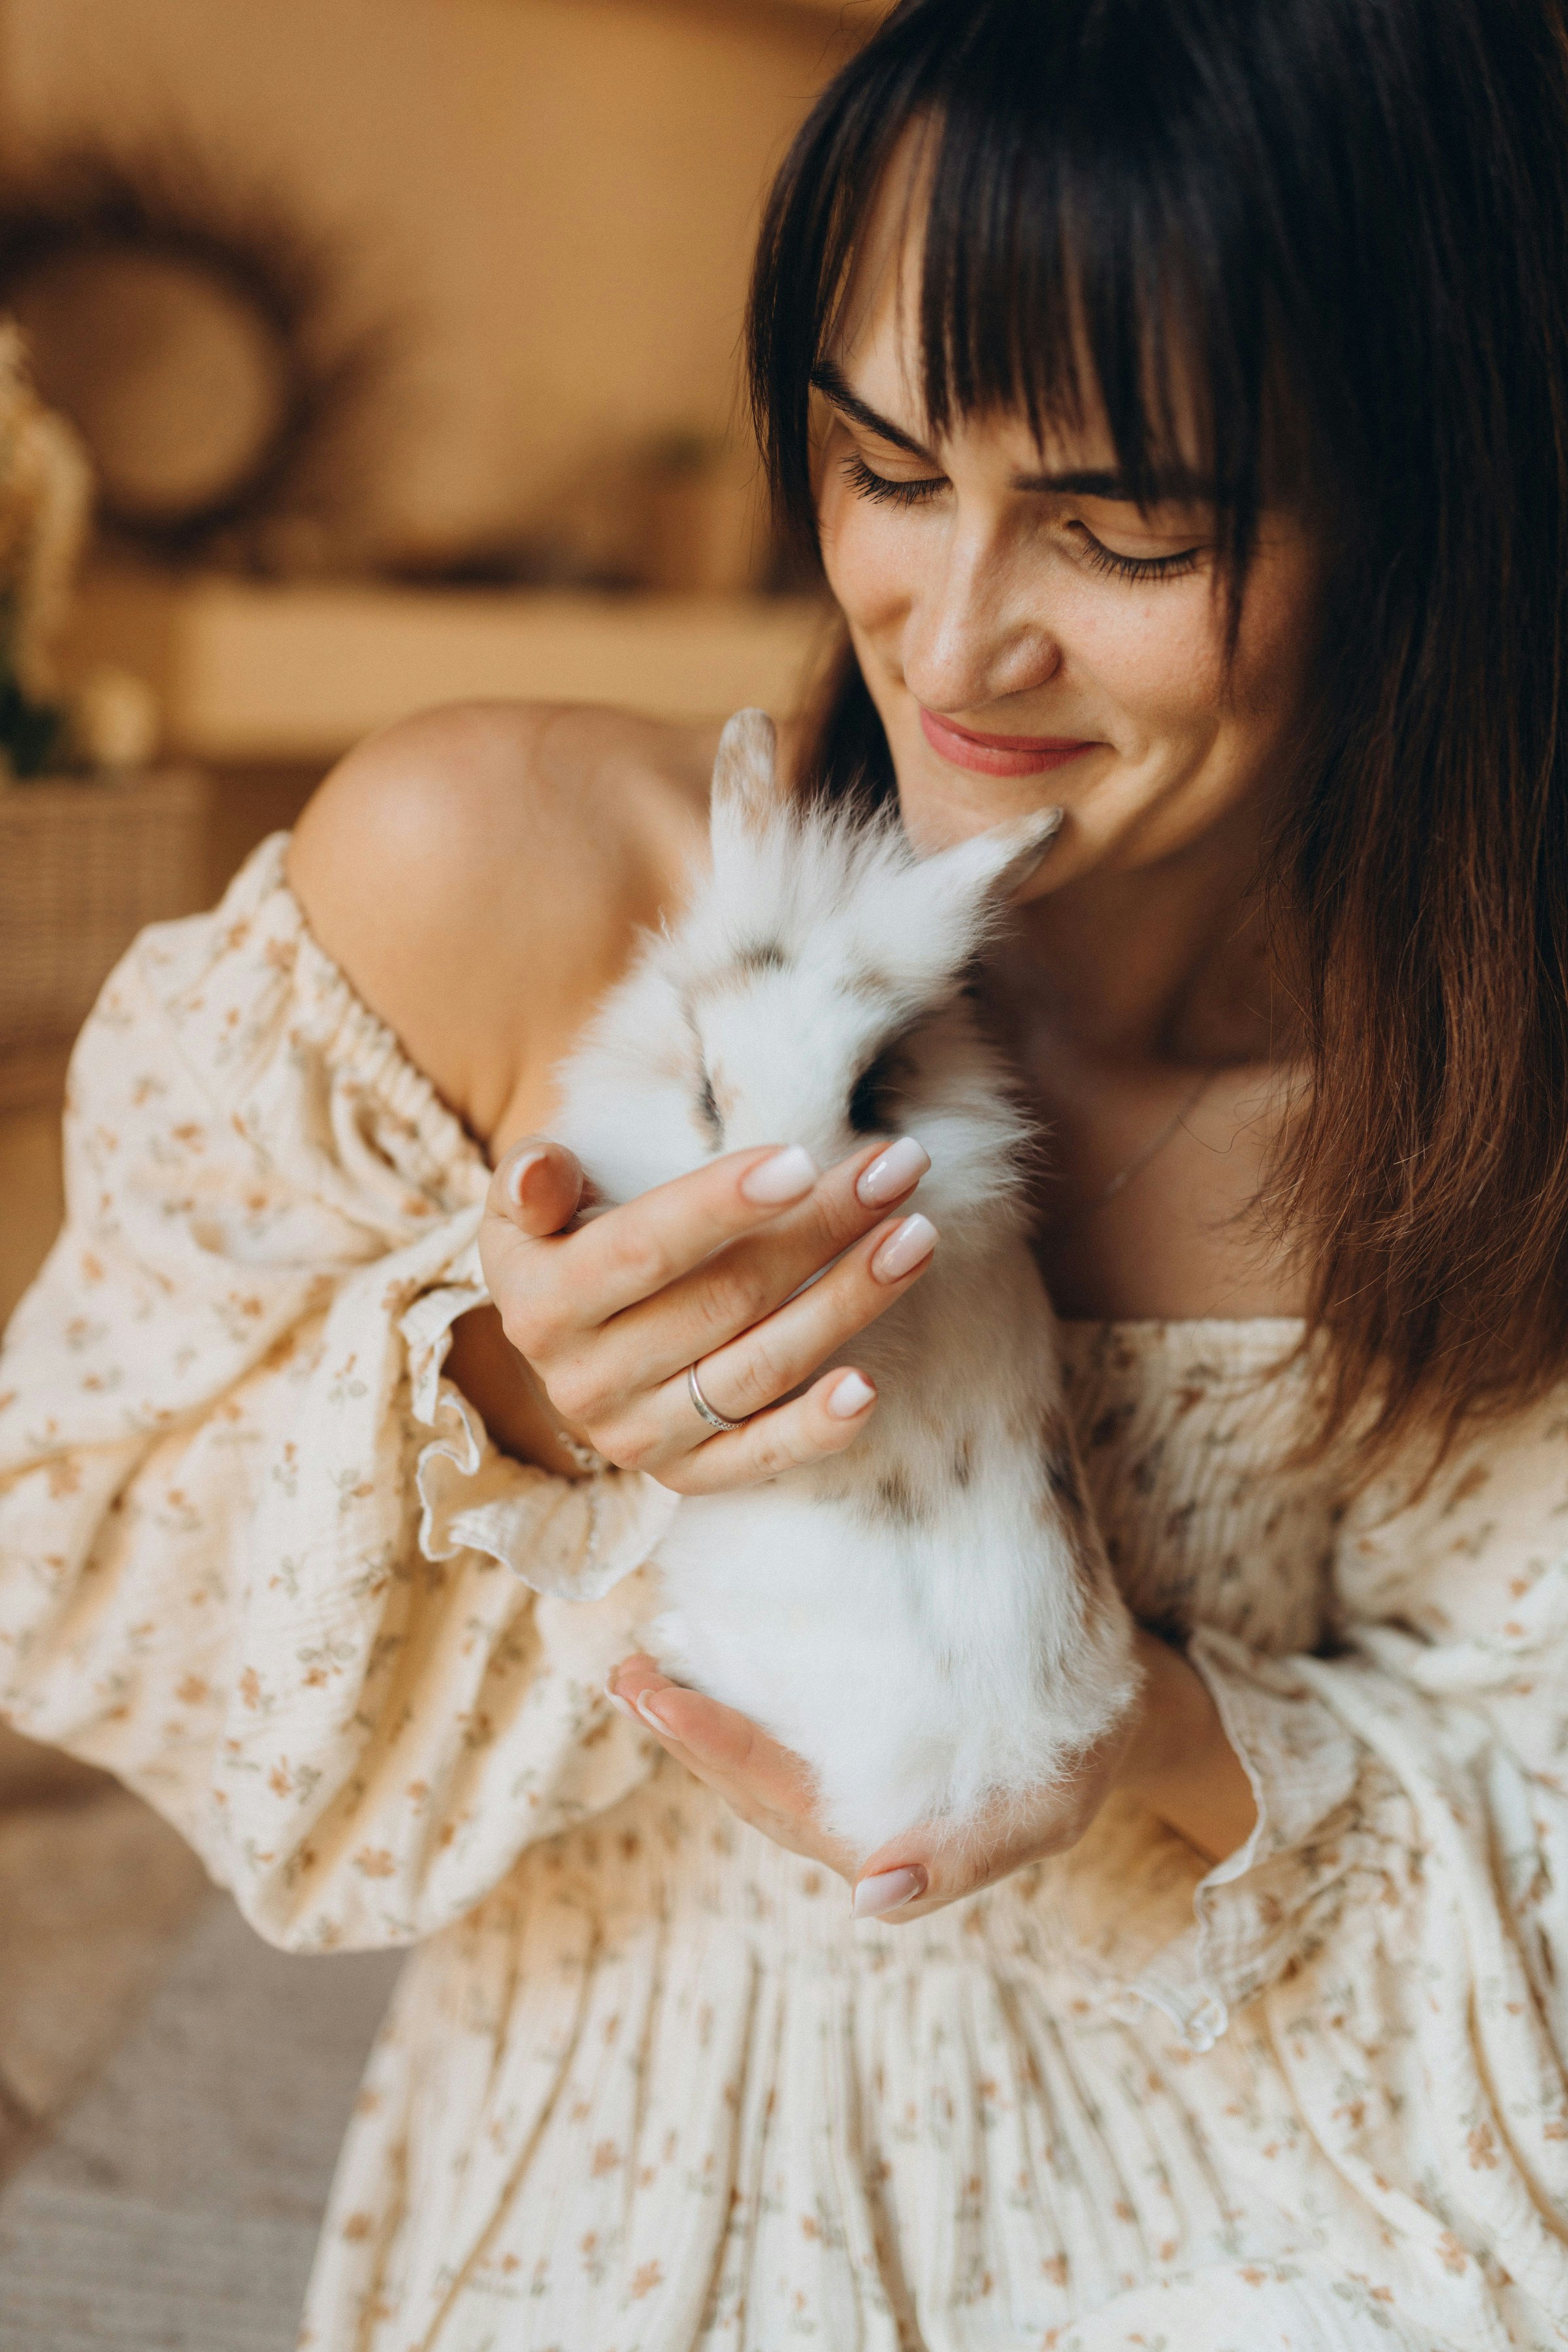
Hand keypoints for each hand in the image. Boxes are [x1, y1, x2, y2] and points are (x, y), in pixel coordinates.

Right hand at [476, 1132, 936, 1491]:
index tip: (803, 1160)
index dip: (721, 1205)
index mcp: (543, 1306)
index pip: (644, 1249)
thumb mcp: (527, 1206)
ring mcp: (637, 1436)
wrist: (564, 1337)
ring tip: (915, 1238)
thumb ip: (531, 1182)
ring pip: (758, 1368)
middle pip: (725, 1300)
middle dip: (820, 1229)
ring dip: (847, 1303)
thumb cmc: (565, 1243)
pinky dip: (817, 1428)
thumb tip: (537, 1177)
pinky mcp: (686, 1474)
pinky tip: (869, 1386)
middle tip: (896, 1170)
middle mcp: (585, 1383)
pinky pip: (760, 1455)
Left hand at [606, 1628, 1257, 1912]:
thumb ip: (969, 1857)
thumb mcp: (1052, 1808)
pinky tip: (698, 1648)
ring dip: (690, 1714)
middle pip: (747, 1781)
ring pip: (750, 1757)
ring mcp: (849, 1777)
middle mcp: (852, 1816)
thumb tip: (873, 1898)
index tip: (659, 1698)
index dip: (716, 1748)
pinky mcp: (856, 1732)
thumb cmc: (1082, 1757)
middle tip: (626, 1670)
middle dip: (681, 1731)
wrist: (1119, 1711)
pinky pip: (777, 1723)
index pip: (779, 1797)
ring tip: (638, 1662)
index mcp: (886, 1840)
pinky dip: (730, 1692)